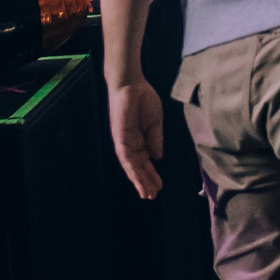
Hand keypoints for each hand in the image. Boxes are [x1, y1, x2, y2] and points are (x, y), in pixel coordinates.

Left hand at [108, 79, 165, 199]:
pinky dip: (132, 170)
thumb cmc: (144, 99)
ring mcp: (123, 142)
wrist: (132, 84)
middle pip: (138, 167)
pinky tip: (139, 180)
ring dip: (139, 180)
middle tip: (153, 195)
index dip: (152, 174)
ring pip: (131, 167)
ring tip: (147, 194)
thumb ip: (156, 140)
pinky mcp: (119, 138)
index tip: (159, 186)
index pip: (145, 161)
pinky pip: (126, 158)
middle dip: (145, 181)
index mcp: (139, 139)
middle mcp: (130, 144)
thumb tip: (158, 158)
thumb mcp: (155, 122)